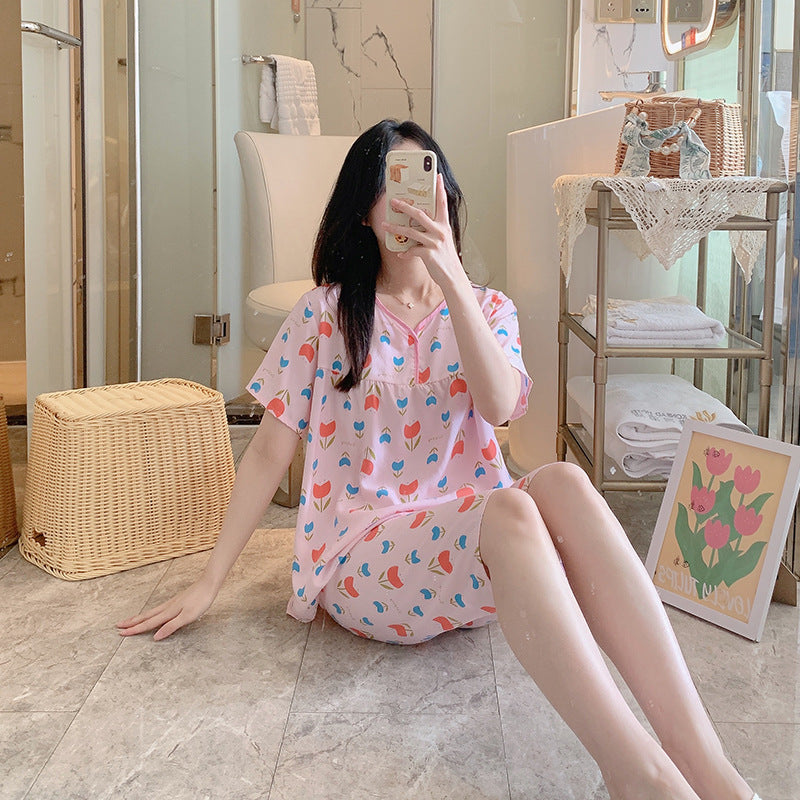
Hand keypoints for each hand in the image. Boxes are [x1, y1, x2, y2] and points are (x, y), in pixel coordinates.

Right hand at [116, 577, 217, 640]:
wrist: (208, 584)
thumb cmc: (200, 601)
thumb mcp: (187, 616)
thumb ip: (171, 626)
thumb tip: (155, 637)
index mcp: (168, 612)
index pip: (148, 623)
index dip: (135, 629)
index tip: (121, 633)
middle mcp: (167, 607)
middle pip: (146, 617)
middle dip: (132, 622)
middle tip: (118, 626)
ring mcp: (171, 603)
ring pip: (151, 612)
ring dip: (139, 617)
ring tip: (130, 620)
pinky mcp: (176, 601)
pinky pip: (158, 609)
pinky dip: (150, 613)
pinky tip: (152, 614)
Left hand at [382, 173, 467, 291]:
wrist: (452, 276)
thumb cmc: (445, 257)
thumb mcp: (442, 240)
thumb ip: (432, 230)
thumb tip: (417, 224)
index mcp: (444, 225)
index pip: (442, 203)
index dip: (440, 189)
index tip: (438, 176)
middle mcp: (440, 231)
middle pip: (419, 214)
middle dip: (404, 207)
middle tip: (393, 201)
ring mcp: (434, 242)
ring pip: (411, 232)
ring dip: (395, 229)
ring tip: (385, 225)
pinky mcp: (429, 254)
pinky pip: (412, 250)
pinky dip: (405, 252)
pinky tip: (400, 253)